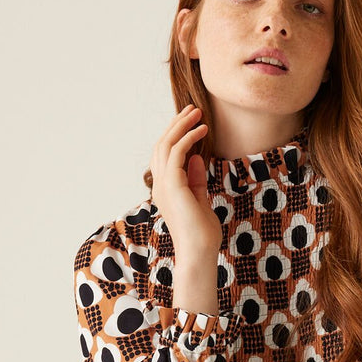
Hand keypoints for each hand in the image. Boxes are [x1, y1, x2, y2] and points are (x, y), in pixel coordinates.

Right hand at [149, 105, 221, 255]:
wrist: (199, 252)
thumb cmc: (202, 234)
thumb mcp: (200, 201)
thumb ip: (197, 181)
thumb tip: (198, 159)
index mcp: (165, 190)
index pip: (164, 156)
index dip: (176, 136)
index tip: (192, 122)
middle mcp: (160, 185)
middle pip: (162, 145)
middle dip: (177, 124)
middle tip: (193, 109)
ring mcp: (163, 185)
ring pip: (166, 144)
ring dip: (182, 125)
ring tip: (198, 113)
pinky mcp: (172, 185)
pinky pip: (177, 153)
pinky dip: (189, 138)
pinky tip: (202, 130)